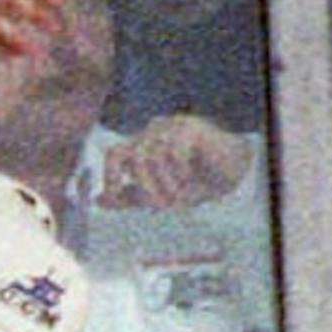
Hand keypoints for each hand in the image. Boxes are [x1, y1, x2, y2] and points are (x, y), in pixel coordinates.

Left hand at [98, 111, 250, 206]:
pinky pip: (174, 151)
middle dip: (146, 187)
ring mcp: (173, 127)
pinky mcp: (191, 128)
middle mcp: (154, 131)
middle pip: (134, 158)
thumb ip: (129, 196)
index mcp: (143, 145)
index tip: (114, 197)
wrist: (234, 172)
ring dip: (166, 183)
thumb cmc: (196, 182)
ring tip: (181, 195)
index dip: (110, 176)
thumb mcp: (159, 195)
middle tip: (163, 205)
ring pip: (153, 156)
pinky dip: (179, 172)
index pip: (115, 153)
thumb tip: (98, 200)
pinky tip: (190, 179)